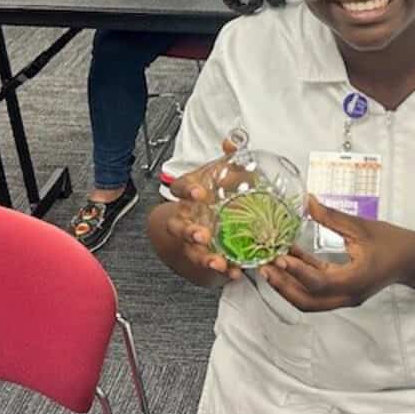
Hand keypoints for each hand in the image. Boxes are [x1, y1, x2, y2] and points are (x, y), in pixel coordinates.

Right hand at [162, 142, 245, 283]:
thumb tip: (233, 141)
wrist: (204, 219)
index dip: (187, 191)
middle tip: (201, 235)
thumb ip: (229, 158)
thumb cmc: (212, 193)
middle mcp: (185, 218)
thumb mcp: (222, 173)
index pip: (179, 189)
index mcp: (188, 194)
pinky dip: (223, 270)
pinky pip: (210, 265)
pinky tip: (236, 272)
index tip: (199, 193)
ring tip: (217, 262)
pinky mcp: (204, 256)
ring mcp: (192, 240)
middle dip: (188, 232)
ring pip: (191, 250)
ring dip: (203, 257)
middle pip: (178, 226)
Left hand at [259, 196, 414, 311]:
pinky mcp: (343, 291)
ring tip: (270, 266)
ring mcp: (345, 297)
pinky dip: (301, 279)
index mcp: (354, 280)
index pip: (319, 282)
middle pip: (307, 301)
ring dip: (288, 286)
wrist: (413, 260)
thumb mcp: (362, 227)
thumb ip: (332, 217)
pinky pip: (317, 291)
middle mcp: (347, 295)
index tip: (278, 258)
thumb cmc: (393, 243)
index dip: (296, 271)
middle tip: (265, 267)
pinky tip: (289, 259)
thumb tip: (308, 202)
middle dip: (283, 287)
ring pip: (310, 300)